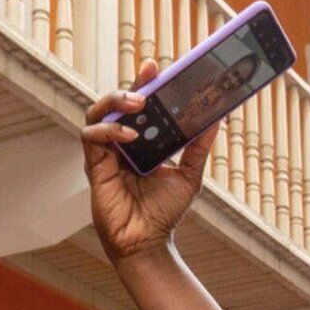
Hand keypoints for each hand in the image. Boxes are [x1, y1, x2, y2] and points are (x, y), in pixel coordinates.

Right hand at [81, 59, 221, 264]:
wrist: (148, 242)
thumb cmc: (164, 212)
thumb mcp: (189, 175)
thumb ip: (198, 148)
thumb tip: (217, 120)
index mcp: (141, 141)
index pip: (139, 104)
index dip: (144, 83)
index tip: (155, 67)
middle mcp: (121, 143)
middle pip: (116, 103)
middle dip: (129, 86)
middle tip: (148, 78)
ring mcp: (106, 153)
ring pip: (97, 112)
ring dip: (115, 102)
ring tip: (138, 103)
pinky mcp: (94, 166)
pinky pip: (91, 136)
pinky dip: (108, 130)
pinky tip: (129, 135)